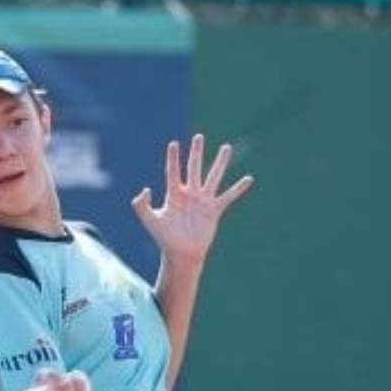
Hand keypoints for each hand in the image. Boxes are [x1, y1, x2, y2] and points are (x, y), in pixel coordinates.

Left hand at [131, 135, 253, 266]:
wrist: (181, 254)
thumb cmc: (164, 238)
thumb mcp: (149, 220)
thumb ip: (141, 205)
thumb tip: (146, 189)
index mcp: (174, 194)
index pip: (173, 172)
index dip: (173, 158)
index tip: (173, 144)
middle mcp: (189, 194)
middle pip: (194, 168)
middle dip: (196, 153)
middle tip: (199, 137)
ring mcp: (203, 201)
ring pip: (213, 177)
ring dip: (220, 162)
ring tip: (226, 147)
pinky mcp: (214, 210)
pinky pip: (228, 196)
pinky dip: (238, 188)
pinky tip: (249, 178)